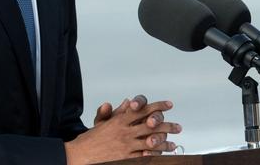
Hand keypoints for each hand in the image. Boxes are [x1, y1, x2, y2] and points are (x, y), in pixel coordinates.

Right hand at [66, 99, 180, 164]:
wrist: (81, 154)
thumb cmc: (92, 138)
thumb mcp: (104, 121)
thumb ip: (117, 111)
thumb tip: (127, 101)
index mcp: (121, 120)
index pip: (143, 110)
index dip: (157, 106)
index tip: (169, 104)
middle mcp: (125, 131)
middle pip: (151, 126)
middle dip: (167, 125)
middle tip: (178, 127)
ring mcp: (126, 145)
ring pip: (150, 142)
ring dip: (164, 143)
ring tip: (173, 144)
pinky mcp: (125, 158)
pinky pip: (143, 157)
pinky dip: (153, 155)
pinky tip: (161, 155)